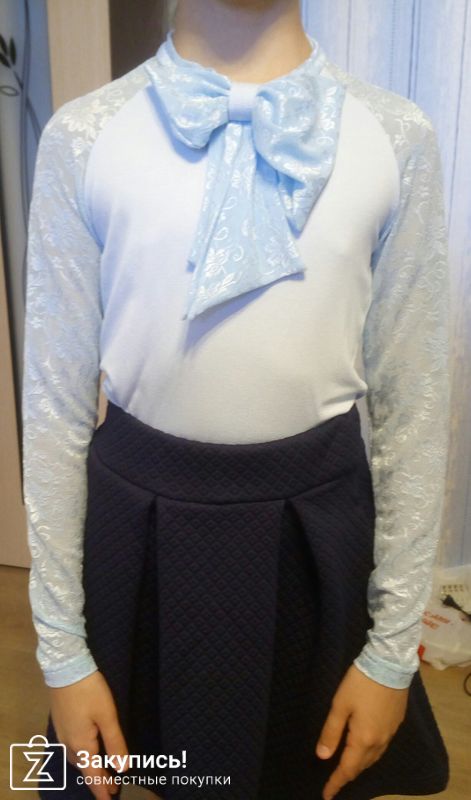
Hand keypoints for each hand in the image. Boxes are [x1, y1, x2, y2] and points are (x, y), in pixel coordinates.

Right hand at [48, 670, 128, 799]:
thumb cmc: (90, 691)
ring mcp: (63, 734)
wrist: (65, 668)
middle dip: (99, 780)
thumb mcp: (108, 716)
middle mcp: (69, 744)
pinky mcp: (61, 724)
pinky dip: (84, 757)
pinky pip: (73, 749)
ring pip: (78, 759)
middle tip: (113, 788)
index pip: (94, 775)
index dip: (103, 790)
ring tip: (103, 773)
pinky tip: (89, 752)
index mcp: (82, 745)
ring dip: (91, 768)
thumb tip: (123, 769)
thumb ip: (116, 743)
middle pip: (85, 769)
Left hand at [315, 663, 408, 799]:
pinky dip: (370, 754)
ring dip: (359, 765)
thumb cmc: (360, 683)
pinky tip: (365, 747)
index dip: (336, 783)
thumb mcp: (340, 705)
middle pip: (362, 766)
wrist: (389, 664)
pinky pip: (381, 747)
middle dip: (347, 775)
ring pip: (373, 758)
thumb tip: (323, 756)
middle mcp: (379, 741)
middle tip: (334, 780)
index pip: (348, 769)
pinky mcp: (396, 723)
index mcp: (364, 739)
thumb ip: (331, 731)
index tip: (327, 795)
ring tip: (347, 767)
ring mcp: (390, 733)